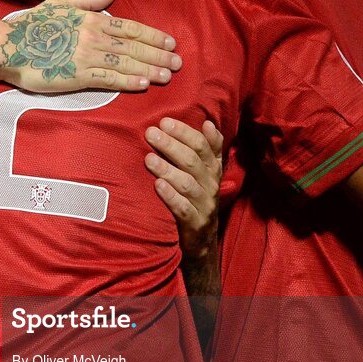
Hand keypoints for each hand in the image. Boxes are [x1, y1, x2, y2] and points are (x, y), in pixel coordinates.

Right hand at [0, 0, 180, 92]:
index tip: (170, 42)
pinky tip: (143, 84)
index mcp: (92, 20)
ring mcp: (87, 57)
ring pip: (126, 63)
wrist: (8, 46)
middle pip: (134, 46)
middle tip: (178, 62)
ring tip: (167, 75)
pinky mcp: (77, 76)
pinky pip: (109, 79)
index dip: (153, 35)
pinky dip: (128, 81)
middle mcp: (94, 37)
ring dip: (149, 69)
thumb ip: (89, 0)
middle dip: (158, 54)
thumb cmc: (33, 25)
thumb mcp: (60, 3)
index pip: (130, 27)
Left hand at [144, 117, 224, 269]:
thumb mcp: (205, 173)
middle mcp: (211, 184)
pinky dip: (171, 196)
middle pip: (192, 161)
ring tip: (149, 159)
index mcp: (213, 169)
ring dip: (167, 169)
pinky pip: (183, 208)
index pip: (203, 145)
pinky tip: (158, 186)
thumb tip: (208, 122)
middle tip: (151, 133)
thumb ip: (207, 149)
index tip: (164, 121)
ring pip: (187, 183)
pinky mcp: (195, 223)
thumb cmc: (197, 197)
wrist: (203, 240)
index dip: (185, 132)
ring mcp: (204, 204)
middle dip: (171, 145)